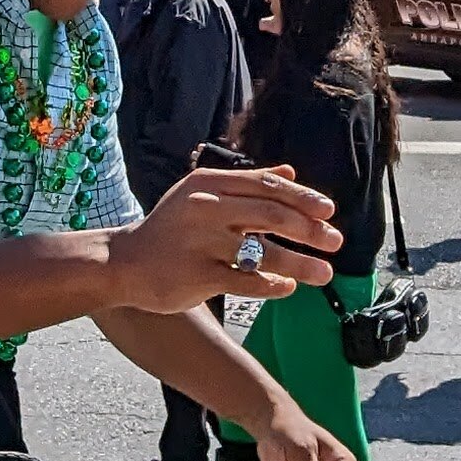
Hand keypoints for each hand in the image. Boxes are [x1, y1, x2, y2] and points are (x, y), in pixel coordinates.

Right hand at [106, 165, 337, 311]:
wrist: (125, 262)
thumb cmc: (171, 228)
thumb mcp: (202, 196)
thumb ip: (246, 185)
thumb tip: (291, 172)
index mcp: (209, 184)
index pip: (266, 185)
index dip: (303, 198)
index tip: (329, 211)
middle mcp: (205, 208)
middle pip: (271, 216)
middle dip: (310, 230)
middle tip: (335, 241)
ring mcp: (201, 243)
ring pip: (264, 253)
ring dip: (301, 264)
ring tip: (325, 273)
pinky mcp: (198, 275)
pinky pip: (247, 281)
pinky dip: (273, 285)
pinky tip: (288, 288)